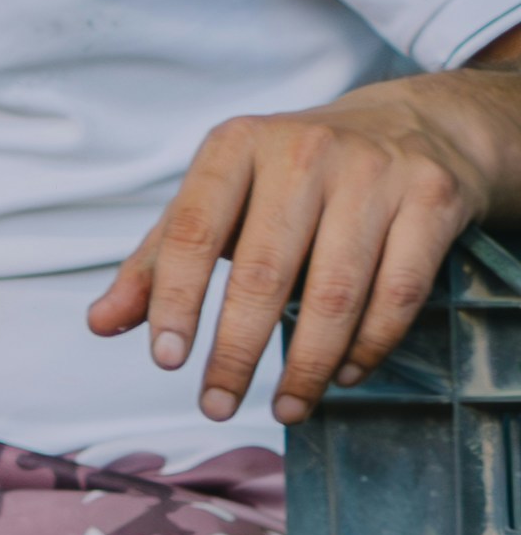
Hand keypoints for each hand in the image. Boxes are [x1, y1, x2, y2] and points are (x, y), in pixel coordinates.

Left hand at [88, 73, 520, 427]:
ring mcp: (375, 173)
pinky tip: (342, 374)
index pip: (193, 232)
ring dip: (306, 364)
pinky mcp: (432, 199)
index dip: (176, 301)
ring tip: (285, 409)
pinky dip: (368, 345)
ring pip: (335, 292)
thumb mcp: (218, 200)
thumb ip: (158, 261)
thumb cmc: (291, 176)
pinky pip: (398, 291)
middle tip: (215, 406)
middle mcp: (304, 151)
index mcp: (236, 146)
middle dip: (237, 352)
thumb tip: (102, 324)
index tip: (166, 361)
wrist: (412, 126)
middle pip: (264, 273)